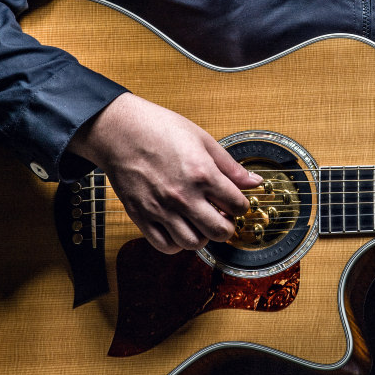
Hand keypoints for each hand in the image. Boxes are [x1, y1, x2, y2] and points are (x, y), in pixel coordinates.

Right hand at [68, 93, 260, 253]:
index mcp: (202, 174)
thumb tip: (254, 182)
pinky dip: (177, 243)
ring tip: (201, 222)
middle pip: (220, 231)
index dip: (242, 205)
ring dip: (204, 236)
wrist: (120, 130)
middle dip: (228, 226)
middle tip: (224, 217)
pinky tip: (180, 228)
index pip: (238, 205)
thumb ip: (230, 165)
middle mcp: (184, 196)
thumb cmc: (160, 129)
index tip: (237, 202)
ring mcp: (161, 209)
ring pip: (194, 243)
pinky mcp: (142, 216)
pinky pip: (165, 246)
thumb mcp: (202, 139)